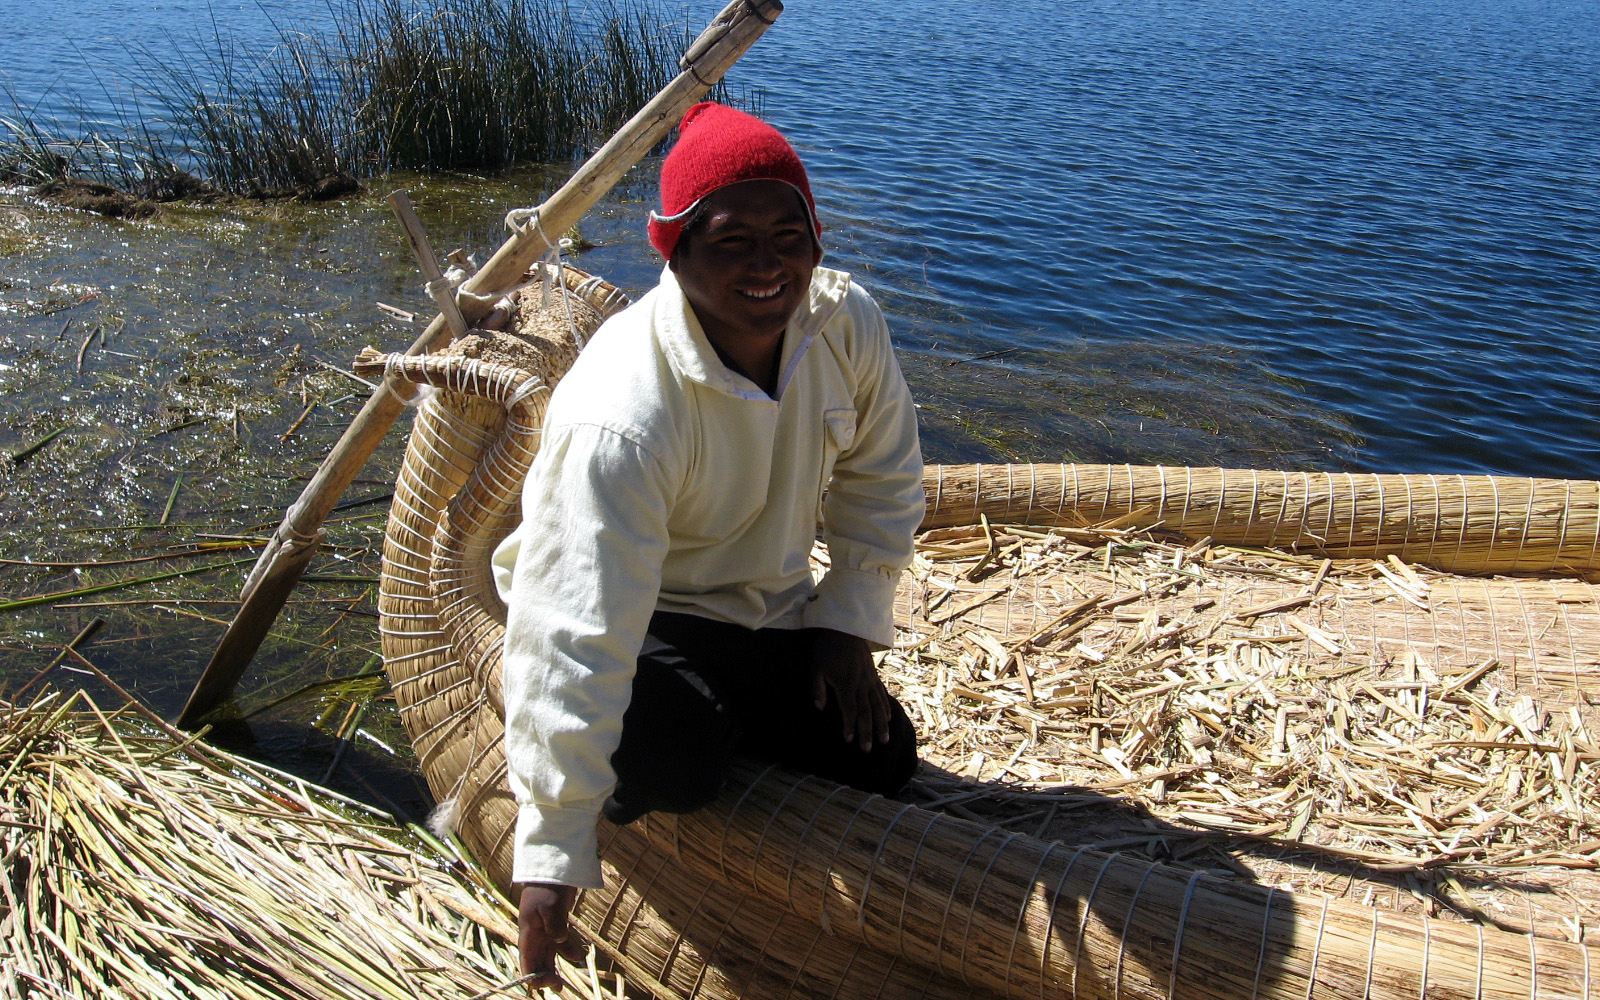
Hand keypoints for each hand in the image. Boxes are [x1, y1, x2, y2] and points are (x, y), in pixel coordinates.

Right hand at [517, 882, 585, 991]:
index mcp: (529, 931)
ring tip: (561, 983)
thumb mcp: (550, 906)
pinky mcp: (556, 920)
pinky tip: (577, 957)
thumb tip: (560, 943)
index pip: (527, 959)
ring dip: (553, 967)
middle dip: (543, 975)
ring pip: (548, 953)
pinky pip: (559, 941)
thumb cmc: (548, 885)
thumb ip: (555, 926)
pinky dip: (567, 951)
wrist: (553, 865)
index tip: (544, 985)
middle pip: (536, 959)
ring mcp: (545, 926)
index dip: (532, 975)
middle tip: (557, 987)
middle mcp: (535, 932)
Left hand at [810, 628, 891, 751]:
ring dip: (881, 724)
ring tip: (884, 740)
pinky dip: (886, 707)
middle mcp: (861, 684)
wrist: (845, 629)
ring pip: (878, 705)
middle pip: (866, 712)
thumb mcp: (815, 667)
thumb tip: (819, 707)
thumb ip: (817, 688)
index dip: (849, 726)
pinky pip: (882, 694)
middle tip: (868, 749)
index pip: (849, 710)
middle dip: (867, 732)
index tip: (848, 740)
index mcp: (846, 684)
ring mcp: (869, 680)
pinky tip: (888, 718)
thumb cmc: (826, 649)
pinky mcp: (873, 675)